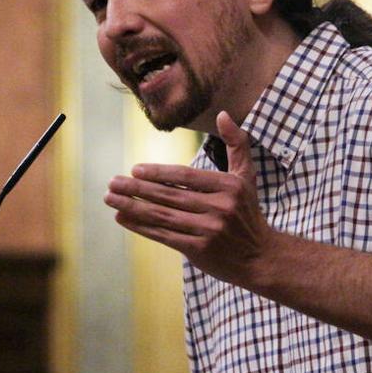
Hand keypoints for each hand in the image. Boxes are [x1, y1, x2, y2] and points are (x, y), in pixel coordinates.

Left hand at [104, 110, 274, 285]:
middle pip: (170, 196)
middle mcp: (219, 208)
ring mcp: (208, 231)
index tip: (135, 169)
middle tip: (112, 182)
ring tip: (110, 198)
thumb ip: (236, 143)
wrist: (261, 257)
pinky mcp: (199, 250)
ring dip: (132, 207)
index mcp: (228, 186)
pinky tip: (123, 218)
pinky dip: (141, 227)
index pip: (186, 176)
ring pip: (163, 216)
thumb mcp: (247, 176)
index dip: (158, 173)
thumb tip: (222, 114)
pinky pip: (164, 235)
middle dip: (137, 189)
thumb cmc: (248, 213)